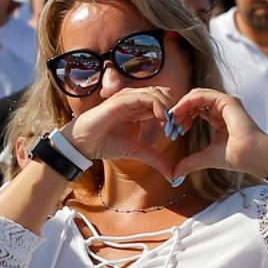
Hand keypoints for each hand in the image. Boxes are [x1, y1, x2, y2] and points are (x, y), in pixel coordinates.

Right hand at [62, 86, 178, 179]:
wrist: (83, 144)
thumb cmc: (107, 144)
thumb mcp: (138, 152)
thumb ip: (156, 159)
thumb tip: (174, 175)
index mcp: (141, 108)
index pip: (167, 102)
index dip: (178, 113)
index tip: (184, 129)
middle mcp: (136, 100)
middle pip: (166, 94)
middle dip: (176, 109)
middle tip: (180, 126)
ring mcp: (129, 97)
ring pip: (157, 92)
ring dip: (169, 106)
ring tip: (171, 124)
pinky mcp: (121, 100)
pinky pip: (144, 96)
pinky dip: (157, 105)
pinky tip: (162, 118)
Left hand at [166, 88, 267, 178]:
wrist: (251, 156)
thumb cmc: (235, 157)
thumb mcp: (205, 158)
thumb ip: (190, 163)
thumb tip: (174, 175)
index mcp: (220, 117)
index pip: (196, 109)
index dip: (183, 116)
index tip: (174, 128)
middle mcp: (223, 107)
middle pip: (195, 100)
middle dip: (180, 109)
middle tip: (171, 122)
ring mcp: (226, 103)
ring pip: (197, 94)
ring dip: (182, 104)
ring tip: (174, 117)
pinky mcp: (227, 101)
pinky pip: (203, 95)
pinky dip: (188, 101)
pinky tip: (180, 111)